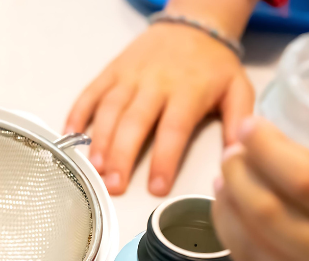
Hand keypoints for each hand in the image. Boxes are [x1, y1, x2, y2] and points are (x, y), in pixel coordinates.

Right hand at [66, 23, 252, 195]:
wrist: (193, 24)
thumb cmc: (213, 63)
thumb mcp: (238, 90)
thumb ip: (237, 124)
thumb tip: (235, 157)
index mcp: (187, 92)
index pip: (173, 130)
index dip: (163, 161)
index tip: (156, 188)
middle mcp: (155, 84)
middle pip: (134, 123)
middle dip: (121, 157)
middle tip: (114, 185)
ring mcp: (129, 77)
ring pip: (109, 110)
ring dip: (98, 141)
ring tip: (94, 168)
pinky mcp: (112, 72)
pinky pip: (90, 93)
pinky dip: (77, 113)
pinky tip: (70, 135)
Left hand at [213, 117, 308, 260]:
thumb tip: (293, 137)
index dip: (272, 151)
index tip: (253, 127)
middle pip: (270, 214)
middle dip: (241, 175)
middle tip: (233, 150)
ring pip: (255, 245)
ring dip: (230, 203)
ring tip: (227, 174)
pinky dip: (235, 233)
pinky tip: (232, 210)